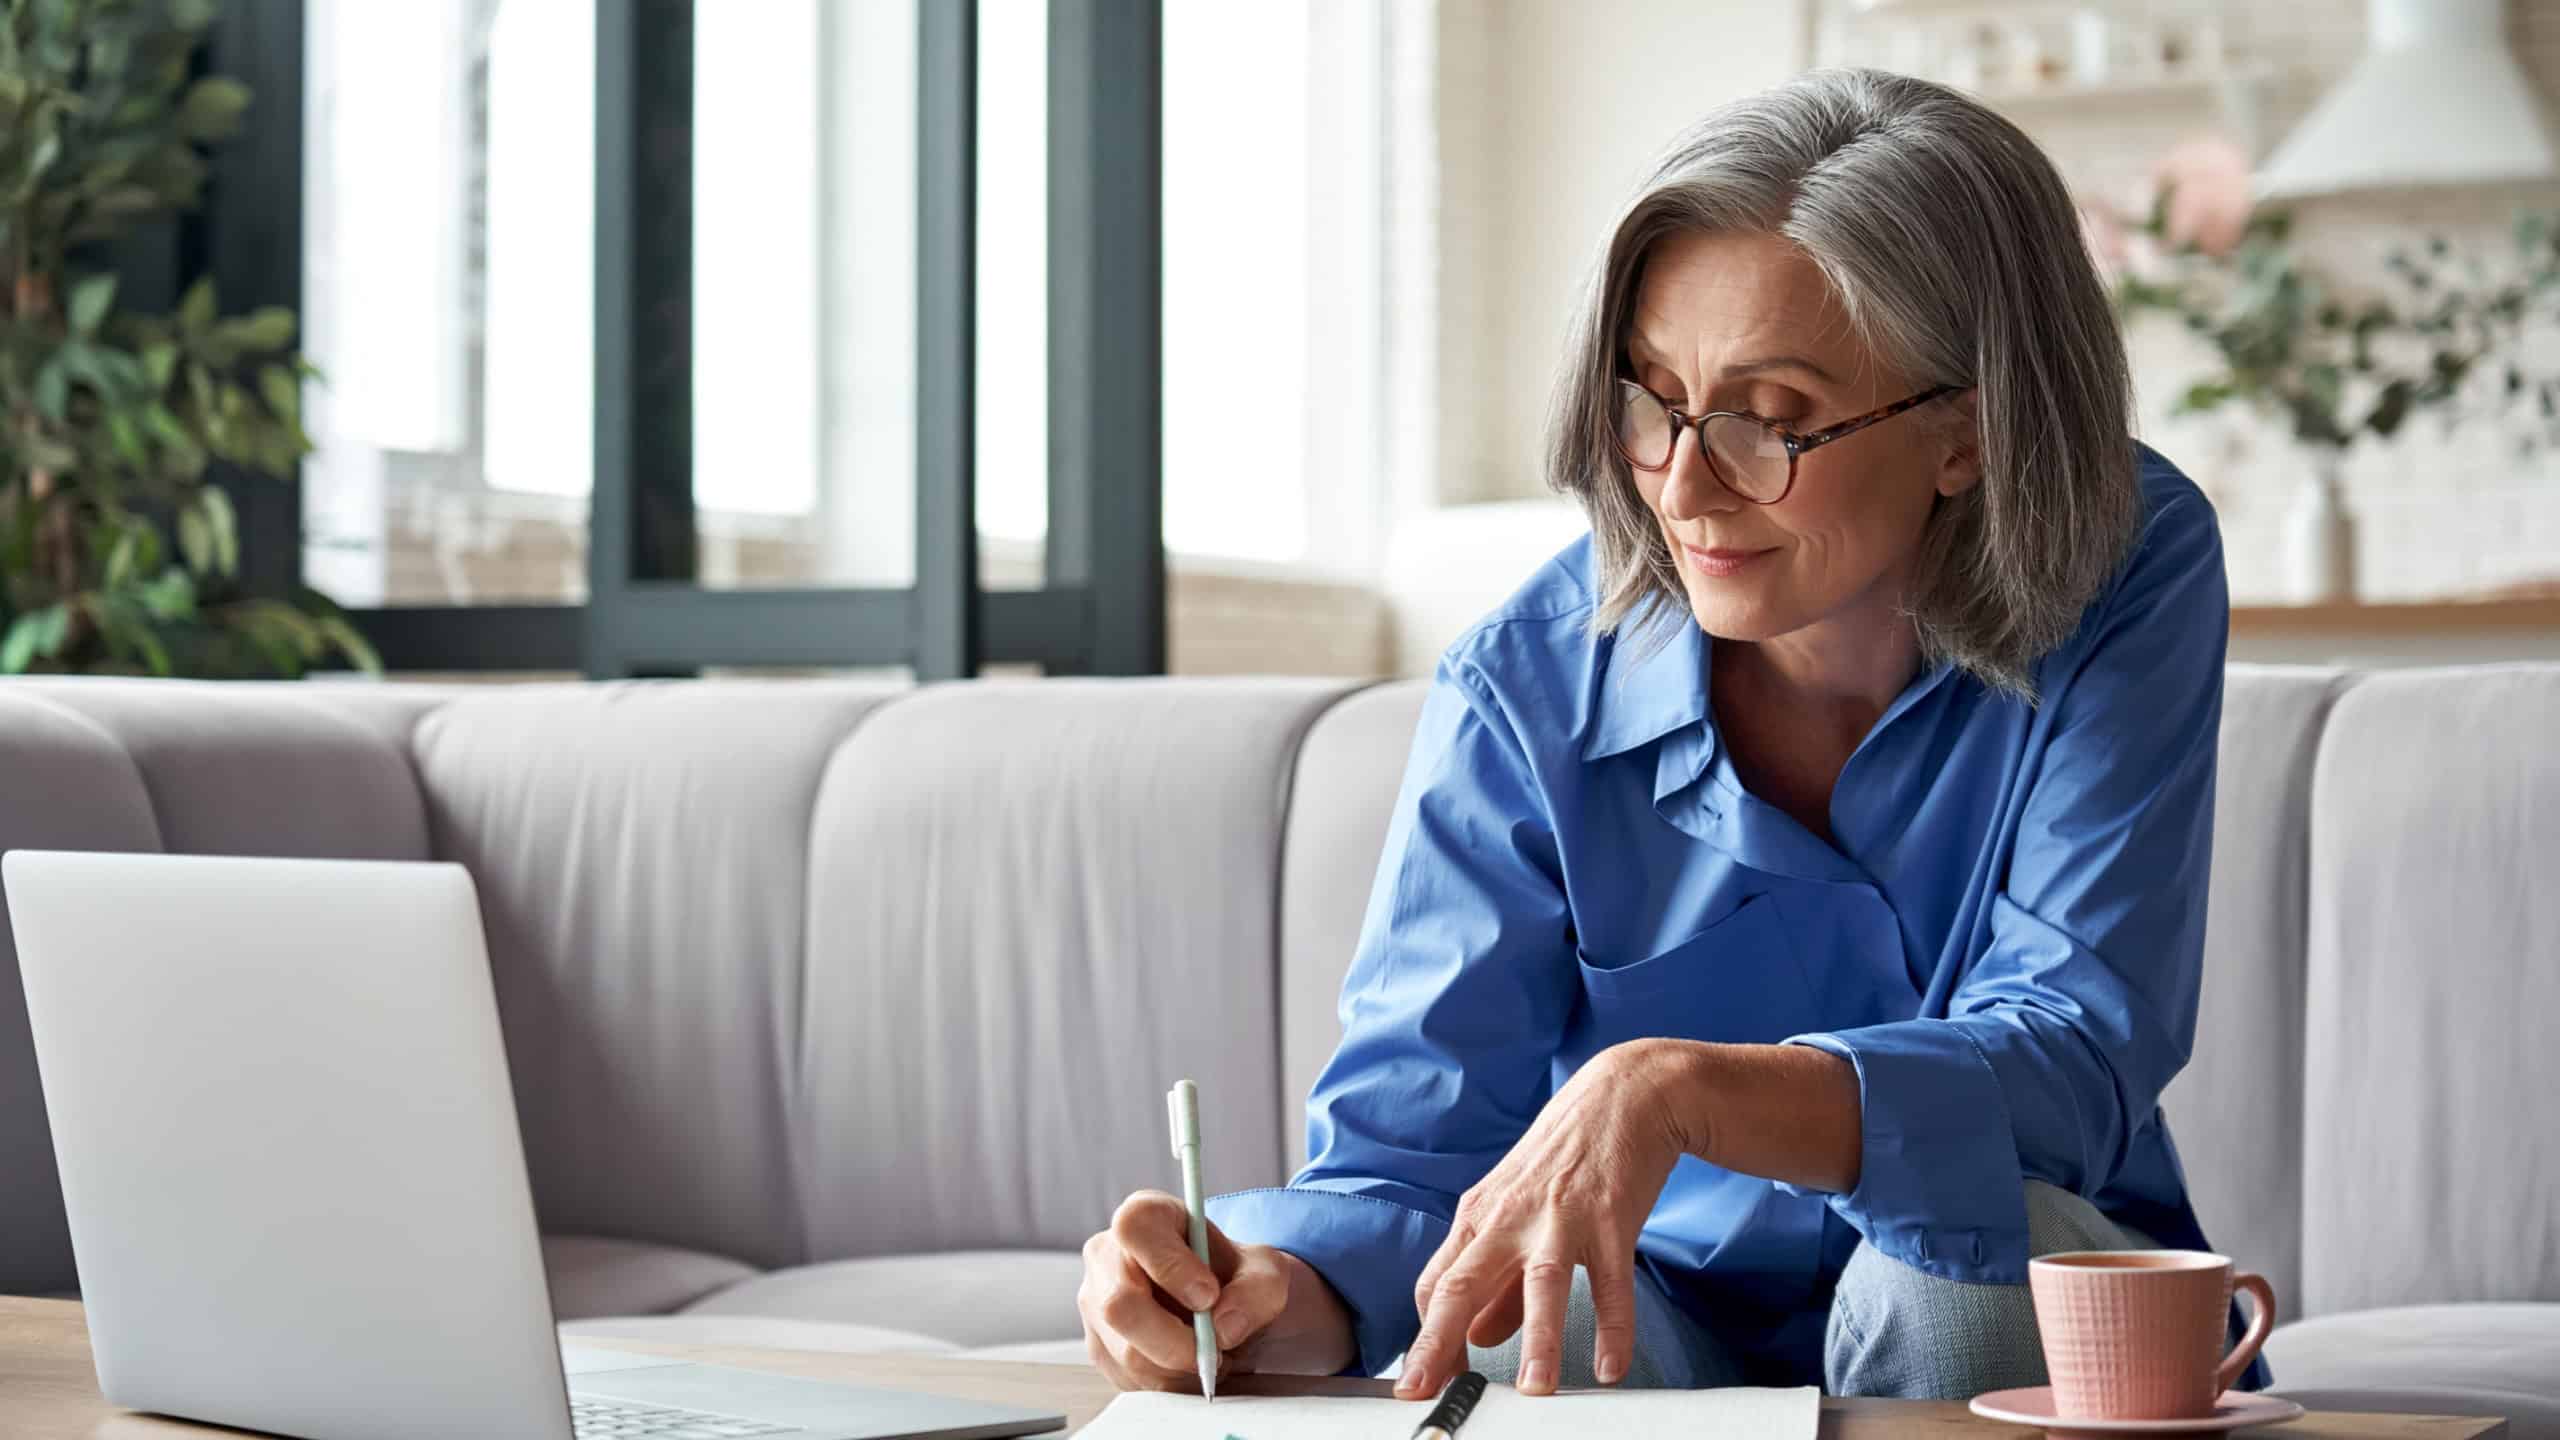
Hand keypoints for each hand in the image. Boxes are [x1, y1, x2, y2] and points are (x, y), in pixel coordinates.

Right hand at [1078, 1190, 1356, 1390]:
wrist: (1226, 1308)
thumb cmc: (1236, 1277)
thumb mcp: (1265, 1273)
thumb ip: (1255, 1291)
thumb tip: (1223, 1326)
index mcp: (1144, 1216)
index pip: (1136, 1230)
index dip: (1171, 1266)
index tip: (1209, 1295)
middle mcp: (1107, 1256)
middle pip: (1119, 1305)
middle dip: (1174, 1341)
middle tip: (1214, 1350)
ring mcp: (1094, 1304)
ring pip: (1126, 1352)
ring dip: (1179, 1368)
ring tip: (1211, 1356)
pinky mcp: (1100, 1347)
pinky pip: (1129, 1379)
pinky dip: (1169, 1383)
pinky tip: (1190, 1366)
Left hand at [1398, 1039, 1694, 1398]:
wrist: (1623, 1095)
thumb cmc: (1564, 1157)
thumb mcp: (1516, 1210)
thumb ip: (1496, 1281)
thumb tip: (1474, 1337)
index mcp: (1480, 1215)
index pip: (1435, 1284)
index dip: (1426, 1336)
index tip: (1423, 1381)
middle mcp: (1510, 1217)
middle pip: (1463, 1283)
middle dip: (1439, 1343)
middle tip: (1425, 1392)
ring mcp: (1561, 1218)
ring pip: (1540, 1284)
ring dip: (1537, 1341)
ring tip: (1535, 1391)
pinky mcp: (1611, 1219)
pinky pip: (1612, 1283)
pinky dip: (1613, 1327)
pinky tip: (1611, 1367)